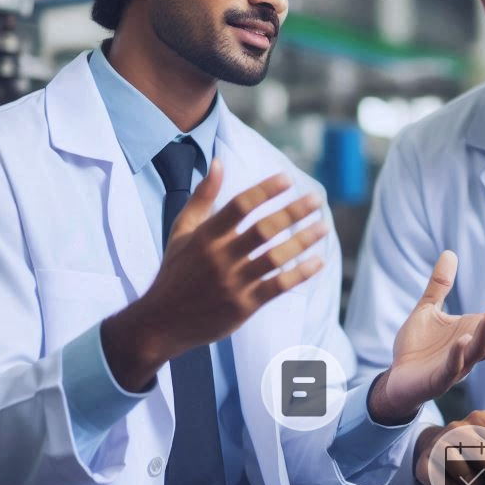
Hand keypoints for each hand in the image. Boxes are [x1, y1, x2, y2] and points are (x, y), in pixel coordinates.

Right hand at [103, 163, 326, 390]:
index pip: (239, 206)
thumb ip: (202, 197)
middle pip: (263, 230)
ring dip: (302, 241)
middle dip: (292, 212)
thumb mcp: (182, 231)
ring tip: (323, 227)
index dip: (265, 191)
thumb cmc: (175, 271)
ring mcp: (232, 283)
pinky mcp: (243, 306)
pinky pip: (277, 286)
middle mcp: (219, 257)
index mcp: (205, 236)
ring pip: (275, 257)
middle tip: (316, 199)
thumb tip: (219, 162)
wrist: (161, 322)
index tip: (287, 180)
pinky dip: (299, 273)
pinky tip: (318, 261)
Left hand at [367, 250, 484, 425]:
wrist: (396, 379)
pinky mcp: (438, 380)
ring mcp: (456, 367)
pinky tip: (463, 339)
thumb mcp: (427, 309)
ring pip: (479, 352)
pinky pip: (452, 369)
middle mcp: (469, 351)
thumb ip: (439, 285)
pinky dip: (459, 355)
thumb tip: (449, 252)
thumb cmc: (417, 347)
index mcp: (470, 334)